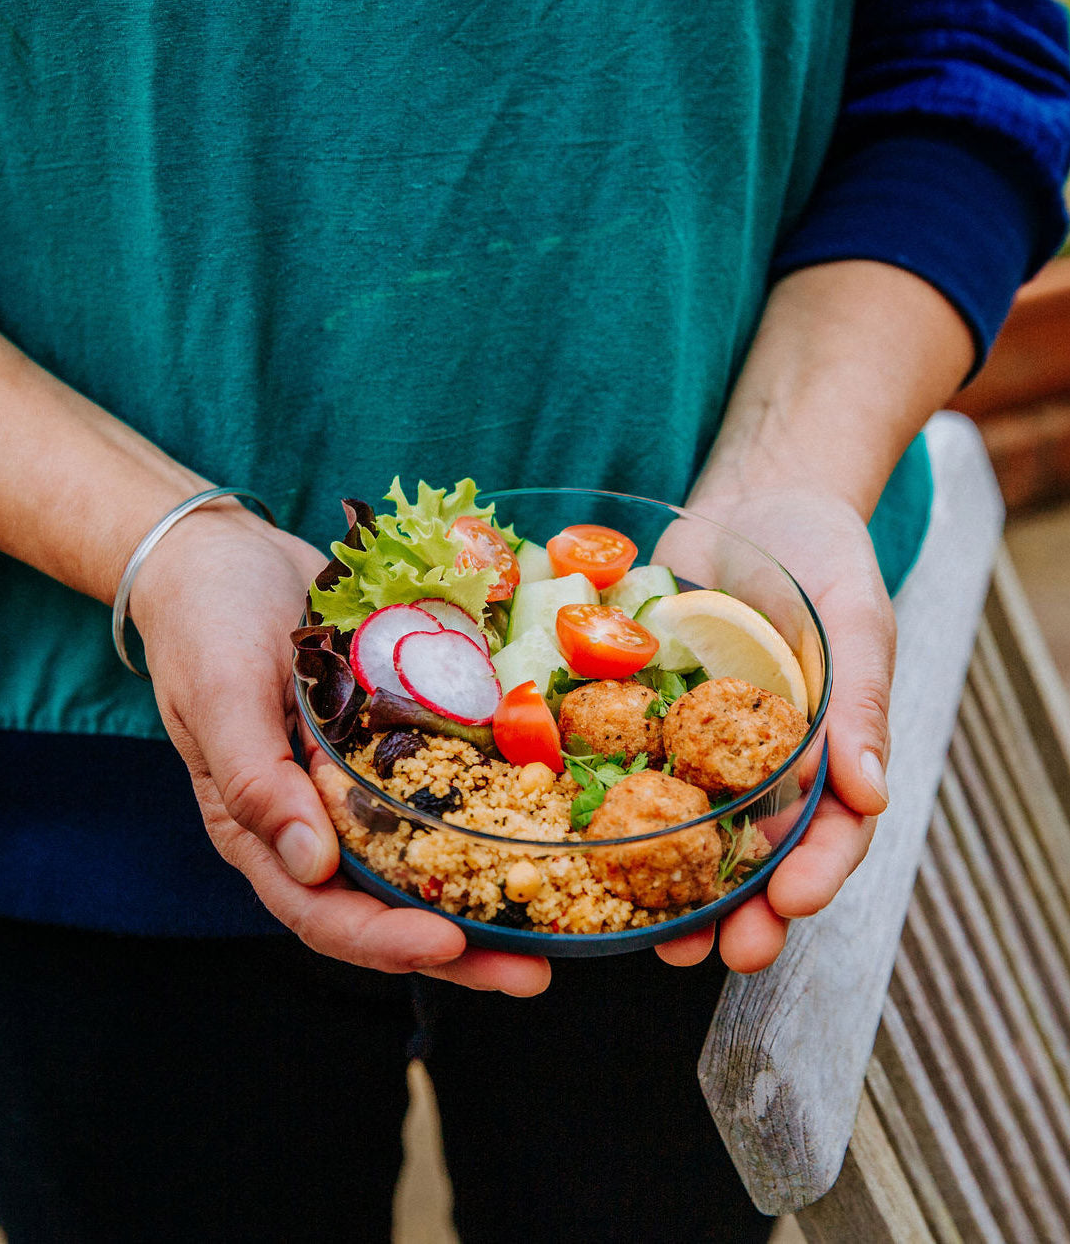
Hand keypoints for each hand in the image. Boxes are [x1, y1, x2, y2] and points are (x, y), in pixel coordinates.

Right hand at [130, 506, 548, 995]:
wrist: (228, 554)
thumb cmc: (205, 623)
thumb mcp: (218, 694)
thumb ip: (254, 780)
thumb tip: (310, 867)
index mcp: (263, 828)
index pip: (322, 910)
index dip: (385, 940)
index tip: (450, 943)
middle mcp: (319, 819)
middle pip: (391, 905)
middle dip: (460, 946)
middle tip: (536, 970)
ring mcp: (362, 782)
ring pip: (429, 858)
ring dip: (489, 894)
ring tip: (557, 921)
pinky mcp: (397, 739)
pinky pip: (446, 787)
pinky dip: (493, 812)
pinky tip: (546, 824)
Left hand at [651, 485, 891, 973]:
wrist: (751, 496)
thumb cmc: (820, 553)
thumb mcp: (856, 617)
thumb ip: (862, 701)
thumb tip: (870, 793)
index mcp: (824, 752)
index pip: (830, 831)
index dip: (812, 876)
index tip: (787, 907)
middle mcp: (759, 761)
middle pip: (751, 853)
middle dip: (732, 910)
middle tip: (705, 952)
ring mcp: (695, 741)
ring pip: (682, 827)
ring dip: (663, 883)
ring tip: (641, 929)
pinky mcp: (640, 712)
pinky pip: (621, 763)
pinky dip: (603, 804)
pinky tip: (579, 837)